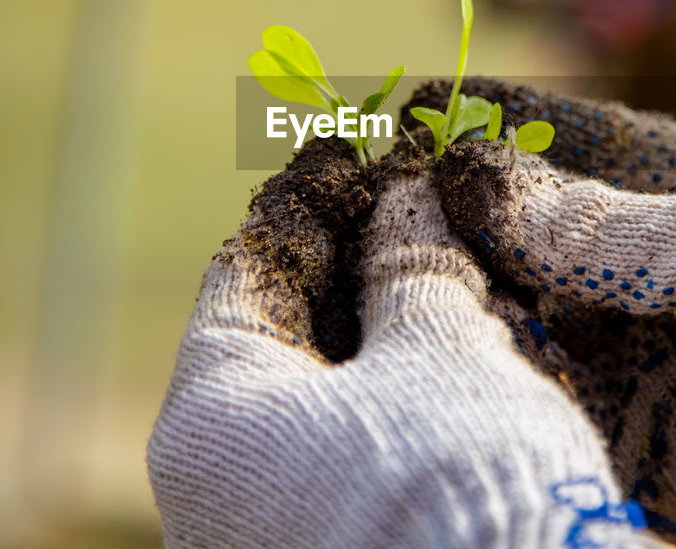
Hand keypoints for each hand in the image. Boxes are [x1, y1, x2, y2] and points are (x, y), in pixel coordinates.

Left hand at [147, 139, 660, 547]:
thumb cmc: (464, 478)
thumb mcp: (441, 350)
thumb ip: (411, 267)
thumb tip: (406, 200)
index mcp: (212, 419)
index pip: (243, 278)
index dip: (305, 209)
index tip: (355, 164)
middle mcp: (214, 491)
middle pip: (277, 342)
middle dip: (350, 272)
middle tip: (411, 212)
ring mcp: (265, 534)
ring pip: (315, 404)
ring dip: (378, 336)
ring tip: (445, 278)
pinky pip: (343, 459)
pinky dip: (390, 404)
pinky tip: (449, 365)